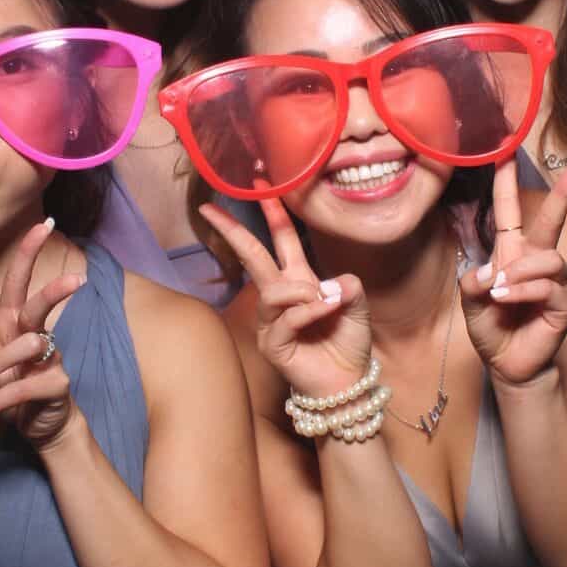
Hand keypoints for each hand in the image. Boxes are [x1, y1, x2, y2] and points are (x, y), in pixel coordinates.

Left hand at [0, 220, 84, 448]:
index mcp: (13, 324)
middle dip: (54, 291)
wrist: (42, 427)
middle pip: (40, 307)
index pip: (19, 282)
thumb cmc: (15, 391)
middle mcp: (33, 336)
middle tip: (77, 278)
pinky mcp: (54, 385)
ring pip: (27, 347)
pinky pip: (20, 388)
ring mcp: (49, 360)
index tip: (44, 224)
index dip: (29, 253)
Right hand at [198, 195, 371, 401]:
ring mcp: (271, 320)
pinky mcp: (271, 343)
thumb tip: (333, 284)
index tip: (260, 184)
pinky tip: (325, 314)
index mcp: (300, 280)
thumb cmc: (348, 343)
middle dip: (232, 231)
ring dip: (303, 292)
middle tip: (209, 208)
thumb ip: (348, 287)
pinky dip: (309, 313)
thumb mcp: (357, 305)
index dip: (273, 212)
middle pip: (252, 256)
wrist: (347, 382)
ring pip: (274, 290)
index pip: (282, 240)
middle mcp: (280, 296)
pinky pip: (286, 317)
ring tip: (328, 305)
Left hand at [460, 159, 566, 388]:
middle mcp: (536, 260)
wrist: (507, 363)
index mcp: (511, 251)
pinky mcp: (565, 303)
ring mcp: (555, 281)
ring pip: (546, 258)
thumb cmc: (491, 328)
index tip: (505, 150)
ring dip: (519, 272)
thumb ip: (473, 283)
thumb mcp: (471, 302)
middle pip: (552, 219)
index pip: (511, 210)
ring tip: (499, 291)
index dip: (506, 181)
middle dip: (566, 191)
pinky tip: (506, 300)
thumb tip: (491, 273)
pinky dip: (523, 291)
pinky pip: (548, 286)